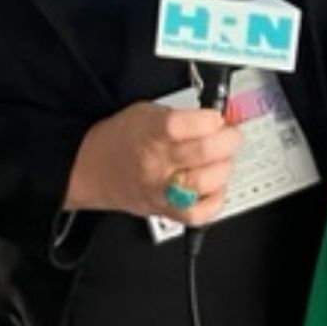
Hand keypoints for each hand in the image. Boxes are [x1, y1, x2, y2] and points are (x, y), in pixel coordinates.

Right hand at [63, 101, 240, 226]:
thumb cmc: (123, 139)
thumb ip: (182, 115)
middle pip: (202, 153)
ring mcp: (163, 190)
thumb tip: (217, 119)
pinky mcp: (167, 211)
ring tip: (221, 159)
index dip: (208, 119)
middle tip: (230, 135)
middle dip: (228, 140)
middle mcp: (156, 164)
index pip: (182, 126)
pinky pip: (201, 213)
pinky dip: (216, 199)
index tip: (216, 116)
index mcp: (149, 133)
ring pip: (206, 183)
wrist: (95, 169)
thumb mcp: (147, 111)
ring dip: (224, 167)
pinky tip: (213, 185)